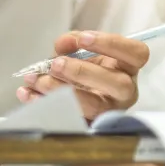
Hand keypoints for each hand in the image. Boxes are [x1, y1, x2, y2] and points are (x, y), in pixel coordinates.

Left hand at [17, 31, 147, 119]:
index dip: (111, 44)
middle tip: (56, 64)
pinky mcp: (88, 127)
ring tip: (36, 79)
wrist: (76, 96)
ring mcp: (109, 112)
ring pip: (93, 105)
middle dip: (83, 72)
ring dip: (60, 90)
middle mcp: (125, 92)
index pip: (137, 54)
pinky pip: (68, 118)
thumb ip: (74, 42)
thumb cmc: (86, 69)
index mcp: (128, 68)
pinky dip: (43, 103)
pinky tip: (27, 93)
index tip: (83, 38)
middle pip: (118, 84)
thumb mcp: (82, 50)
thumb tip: (64, 43)